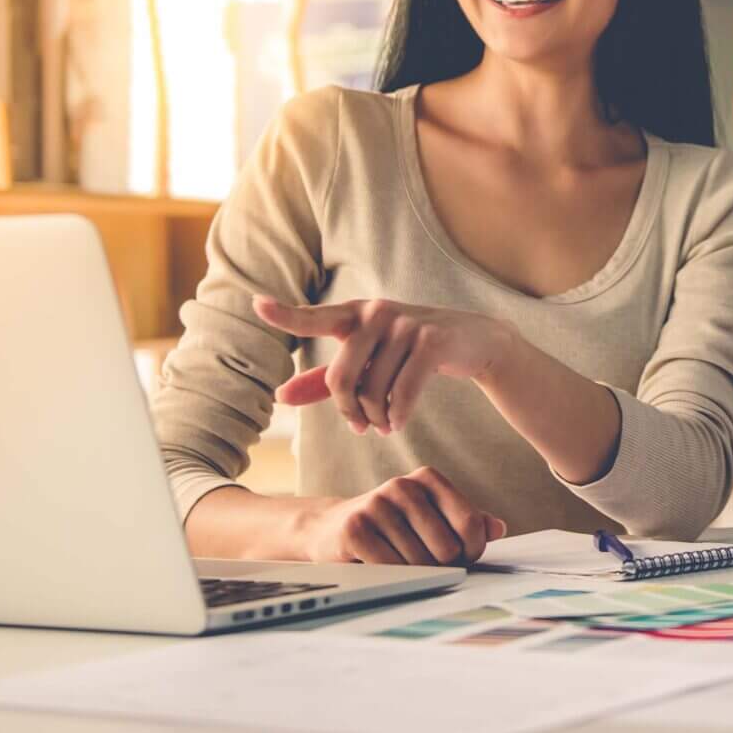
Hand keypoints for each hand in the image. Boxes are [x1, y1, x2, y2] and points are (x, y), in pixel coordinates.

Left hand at [255, 295, 514, 434]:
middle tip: (359, 427)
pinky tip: (397, 424)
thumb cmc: (412, 351)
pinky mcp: (431, 340)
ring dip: (376, 419)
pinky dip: (397, 416)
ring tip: (384, 425)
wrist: (475, 340)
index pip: (315, 318)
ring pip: (372, 391)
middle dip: (348, 412)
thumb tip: (279, 396)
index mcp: (356, 314)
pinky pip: (401, 393)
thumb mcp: (370, 361)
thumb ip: (324, 381)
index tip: (257, 304)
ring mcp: (405, 324)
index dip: (285, 314)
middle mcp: (377, 312)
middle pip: (340, 378)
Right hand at [302, 466, 506, 565]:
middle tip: (424, 564)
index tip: (461, 559)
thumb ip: (466, 521)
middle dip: (442, 566)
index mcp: (428, 479)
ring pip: (421, 562)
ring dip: (415, 573)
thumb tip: (498, 528)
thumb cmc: (391, 527)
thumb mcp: (430, 517)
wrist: (330, 529)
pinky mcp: (355, 528)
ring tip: (399, 563)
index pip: (471, 524)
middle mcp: (403, 486)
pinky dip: (393, 577)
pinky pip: (393, 568)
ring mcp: (377, 504)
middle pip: (448, 548)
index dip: (472, 552)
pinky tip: (382, 567)